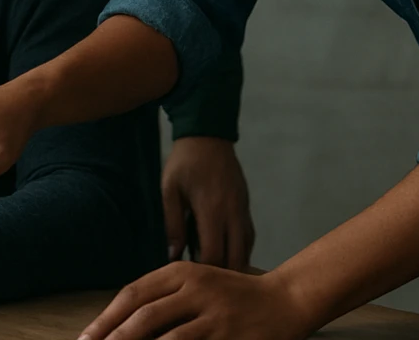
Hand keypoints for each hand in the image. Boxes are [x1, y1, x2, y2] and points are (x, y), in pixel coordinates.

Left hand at [79, 263, 314, 339]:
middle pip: (143, 316)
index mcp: (181, 271)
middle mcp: (194, 288)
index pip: (133, 294)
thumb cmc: (232, 295)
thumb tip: (120, 324)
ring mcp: (212, 313)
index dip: (106, 318)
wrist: (284, 299)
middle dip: (113, 338)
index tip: (86, 338)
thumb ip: (164, 297)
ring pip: (165, 338)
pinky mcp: (228, 336)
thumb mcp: (196, 283)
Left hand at [161, 137, 254, 268]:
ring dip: (233, 264)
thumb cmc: (184, 162)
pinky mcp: (246, 206)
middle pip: (237, 258)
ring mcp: (243, 209)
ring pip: (247, 249)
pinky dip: (240, 250)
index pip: (214, 254)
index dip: (204, 273)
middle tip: (204, 284)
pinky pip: (249, 236)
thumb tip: (173, 256)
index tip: (189, 281)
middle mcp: (233, 213)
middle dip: (222, 276)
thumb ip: (173, 224)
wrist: (208, 134)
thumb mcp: (170, 190)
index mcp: (213, 209)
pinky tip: (226, 256)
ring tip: (215, 275)